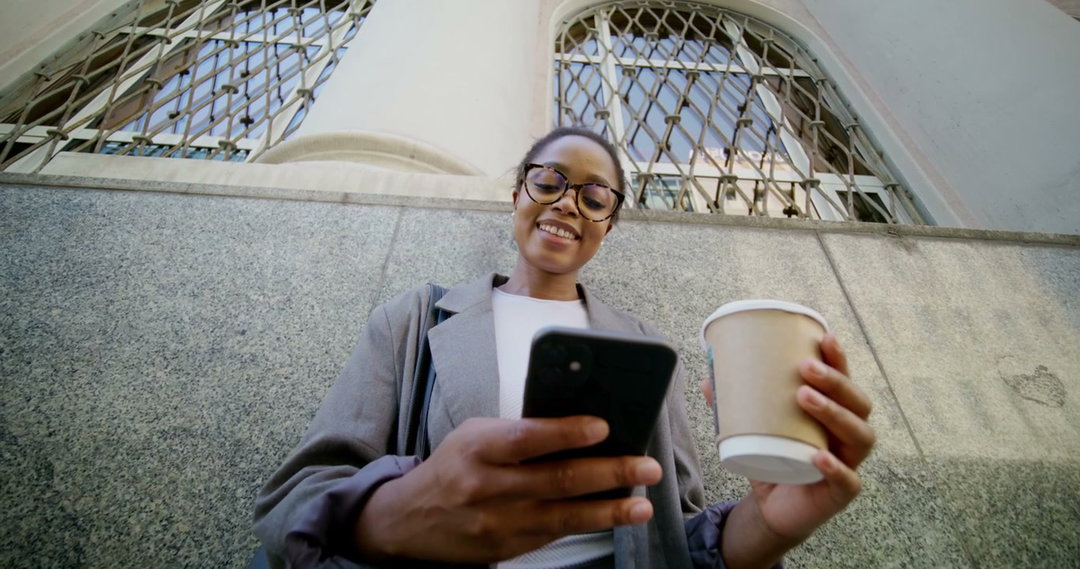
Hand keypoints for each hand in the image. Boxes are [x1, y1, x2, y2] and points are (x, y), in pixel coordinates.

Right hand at [354, 416, 662, 562]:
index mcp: (477, 448)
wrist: (412, 521)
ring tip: (643, 504)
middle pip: (556, 480)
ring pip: (564, 516)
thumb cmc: (454, 466)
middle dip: (608, 473)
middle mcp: (487, 488)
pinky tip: (616, 515)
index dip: (566, 433)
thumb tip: (581, 427)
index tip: (602, 427)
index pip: (526, 439)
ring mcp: (499, 523)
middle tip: (646, 467)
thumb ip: (520, 431)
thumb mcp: (475, 435)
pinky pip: (556, 533)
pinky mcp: (508, 548)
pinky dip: (590, 523)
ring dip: (610, 510)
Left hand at [702, 333, 874, 559]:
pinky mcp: (841, 493)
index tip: (826, 337)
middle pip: (858, 404)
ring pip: (860, 436)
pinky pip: (848, 480)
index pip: (846, 382)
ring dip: (835, 414)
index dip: (840, 360)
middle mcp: (849, 435)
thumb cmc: (773, 460)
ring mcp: (850, 464)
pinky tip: (820, 456)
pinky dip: (836, 468)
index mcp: (835, 414)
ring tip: (805, 397)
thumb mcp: (755, 429)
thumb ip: (733, 405)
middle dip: (835, 382)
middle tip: (805, 368)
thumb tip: (707, 378)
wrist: (772, 508)